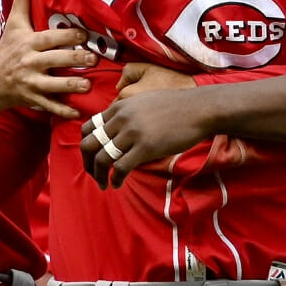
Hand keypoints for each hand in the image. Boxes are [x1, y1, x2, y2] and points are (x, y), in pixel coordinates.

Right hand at [0, 0, 95, 119]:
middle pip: (55, 60)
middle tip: (93, 58)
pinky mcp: (33, 99)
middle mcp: (30, 63)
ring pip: (54, 86)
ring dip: (72, 86)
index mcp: (28, 43)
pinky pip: (49, 107)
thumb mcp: (13, 24)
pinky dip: (63, 111)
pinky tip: (78, 112)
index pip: (51, 38)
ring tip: (88, 85)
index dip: (68, 36)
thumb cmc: (7, 49)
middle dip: (75, 60)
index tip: (84, 35)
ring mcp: (31, 83)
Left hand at [81, 65, 205, 188]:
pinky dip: (115, 179)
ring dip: (98, 175)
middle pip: (89, 144)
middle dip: (87, 163)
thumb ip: (126, 113)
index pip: (89, 127)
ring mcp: (132, 133)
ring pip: (101, 158)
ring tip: (103, 184)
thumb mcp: (143, 101)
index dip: (87, 145)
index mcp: (119, 107)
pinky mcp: (145, 147)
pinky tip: (117, 184)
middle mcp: (121, 119)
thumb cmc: (175, 106)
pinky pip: (120, 167)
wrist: (199, 109)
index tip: (92, 157)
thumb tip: (117, 129)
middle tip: (93, 174)